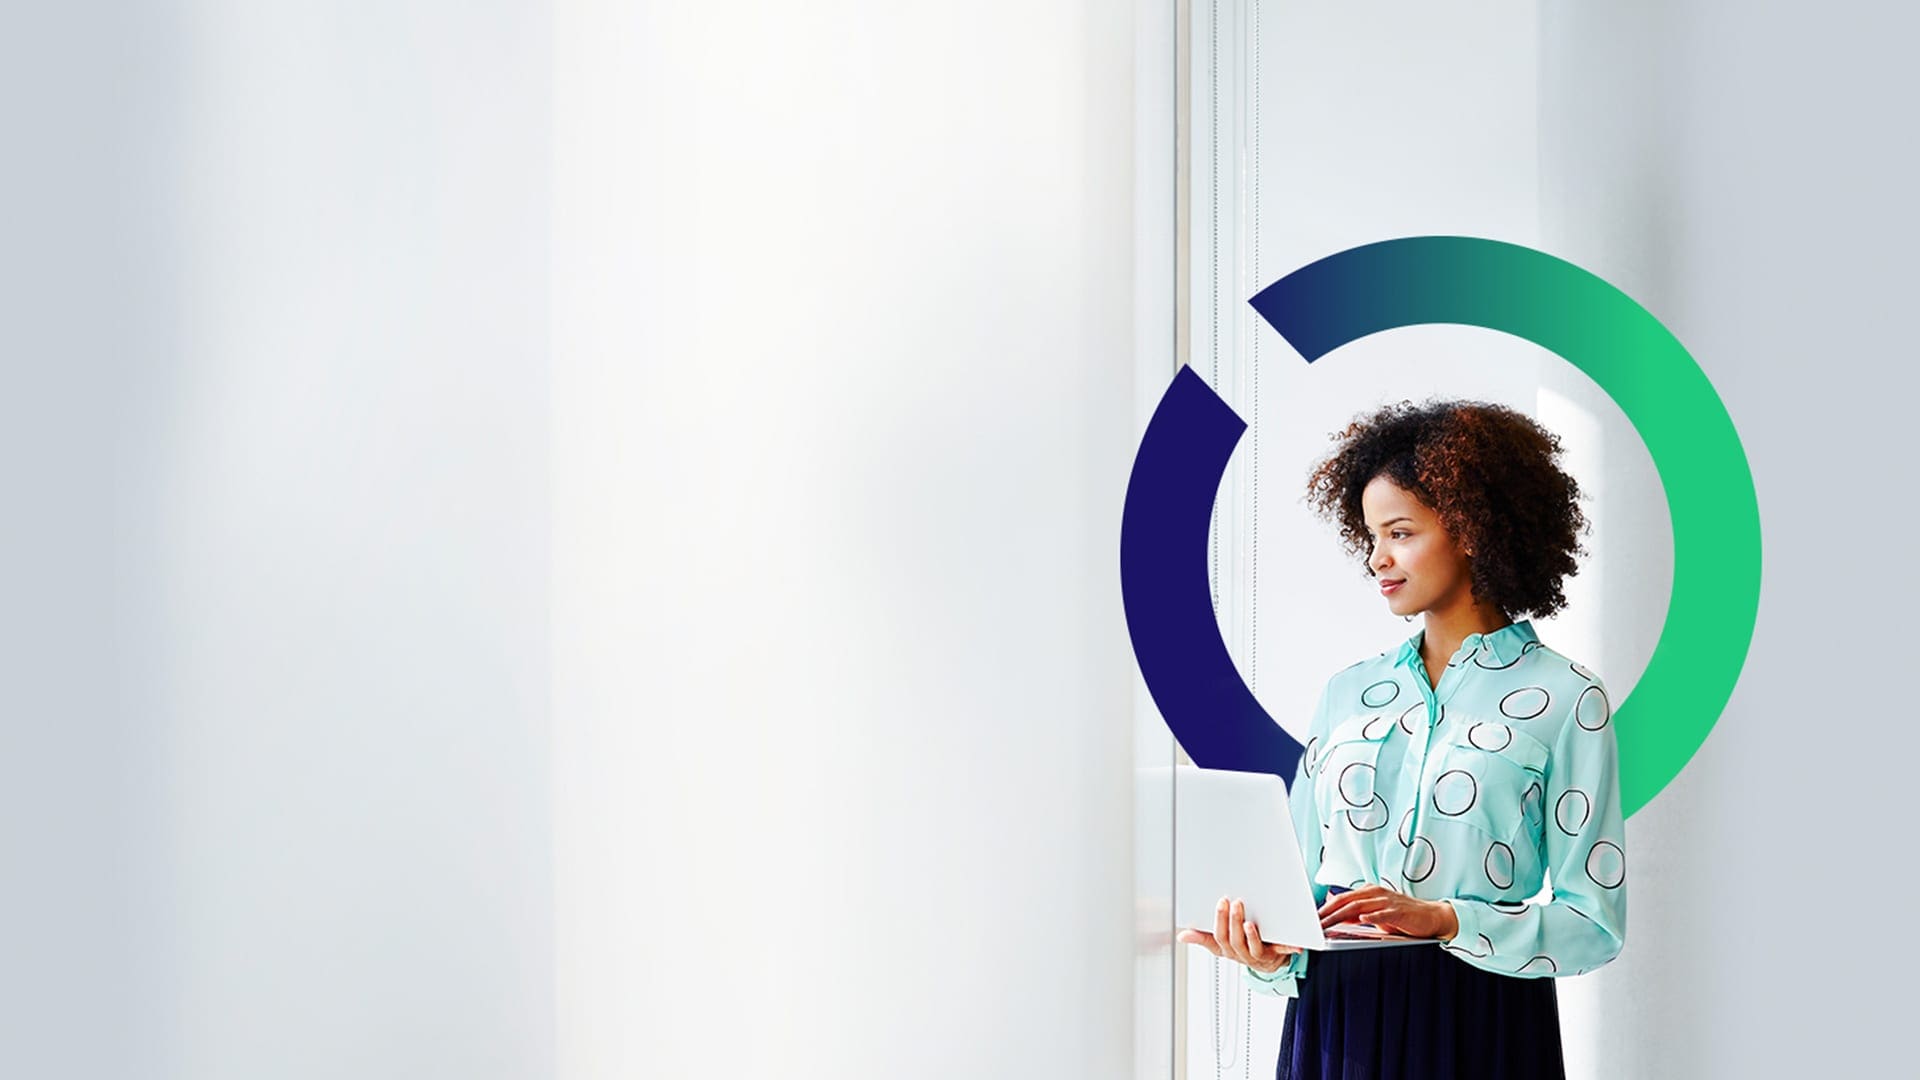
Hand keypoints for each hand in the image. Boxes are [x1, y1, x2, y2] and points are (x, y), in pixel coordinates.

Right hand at [1176, 896, 1302, 974]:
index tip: (1221, 902)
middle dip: (1233, 922)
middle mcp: (1241, 954)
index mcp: (1227, 949)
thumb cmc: (1241, 947)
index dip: (1219, 921)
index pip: (1218, 937)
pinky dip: (1288, 948)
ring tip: (1250, 923)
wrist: (1266, 962)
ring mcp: (1258, 955)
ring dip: (1251, 935)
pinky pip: (1281, 952)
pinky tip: (1295, 944)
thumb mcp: (1219, 943)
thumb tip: (1182, 935)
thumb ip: (1202, 937)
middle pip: (1234, 941)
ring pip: (1252, 947)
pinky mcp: (1275, 955)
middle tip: (1236, 903)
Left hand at [1316, 883, 1457, 939]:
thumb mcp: (1375, 914)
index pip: (1342, 899)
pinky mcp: (1398, 911)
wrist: (1430, 916)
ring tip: (1327, 923)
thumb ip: (1357, 913)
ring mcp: (1386, 901)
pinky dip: (1371, 916)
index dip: (1325, 908)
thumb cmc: (1402, 916)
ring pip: (1359, 906)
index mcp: (1368, 892)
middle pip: (1346, 901)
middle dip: (1328, 912)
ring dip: (1341, 915)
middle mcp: (1375, 893)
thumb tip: (1337, 915)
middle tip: (1313, 923)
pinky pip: (1382, 913)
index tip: (1311, 918)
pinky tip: (1362, 918)